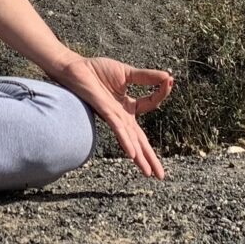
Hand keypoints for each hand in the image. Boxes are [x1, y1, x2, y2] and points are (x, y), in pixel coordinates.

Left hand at [48, 56, 174, 178]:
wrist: (74, 68)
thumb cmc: (96, 71)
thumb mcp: (127, 73)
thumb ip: (147, 77)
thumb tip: (168, 76)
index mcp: (127, 106)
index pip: (151, 104)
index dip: (162, 93)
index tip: (170, 81)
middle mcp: (121, 115)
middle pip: (140, 139)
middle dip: (151, 158)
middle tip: (161, 176)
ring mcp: (113, 115)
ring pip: (130, 139)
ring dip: (140, 157)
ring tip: (149, 173)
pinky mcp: (104, 111)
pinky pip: (117, 128)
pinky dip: (125, 141)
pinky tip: (132, 154)